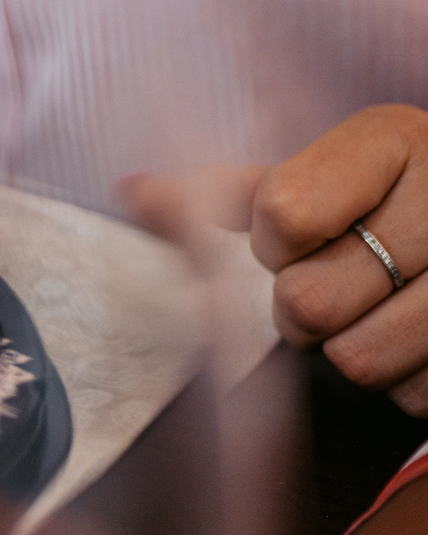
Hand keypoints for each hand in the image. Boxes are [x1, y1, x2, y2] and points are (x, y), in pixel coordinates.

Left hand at [236, 106, 427, 412]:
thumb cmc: (386, 200)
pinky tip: (417, 339)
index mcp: (390, 140)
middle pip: (310, 298)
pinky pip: (414, 394)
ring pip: (360, 358)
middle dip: (301, 307)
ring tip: (372, 312)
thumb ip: (234, 191)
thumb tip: (134, 191)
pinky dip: (405, 380)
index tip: (294, 235)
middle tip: (329, 286)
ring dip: (349, 348)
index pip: (284, 211)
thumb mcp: (321, 177)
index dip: (272, 241)